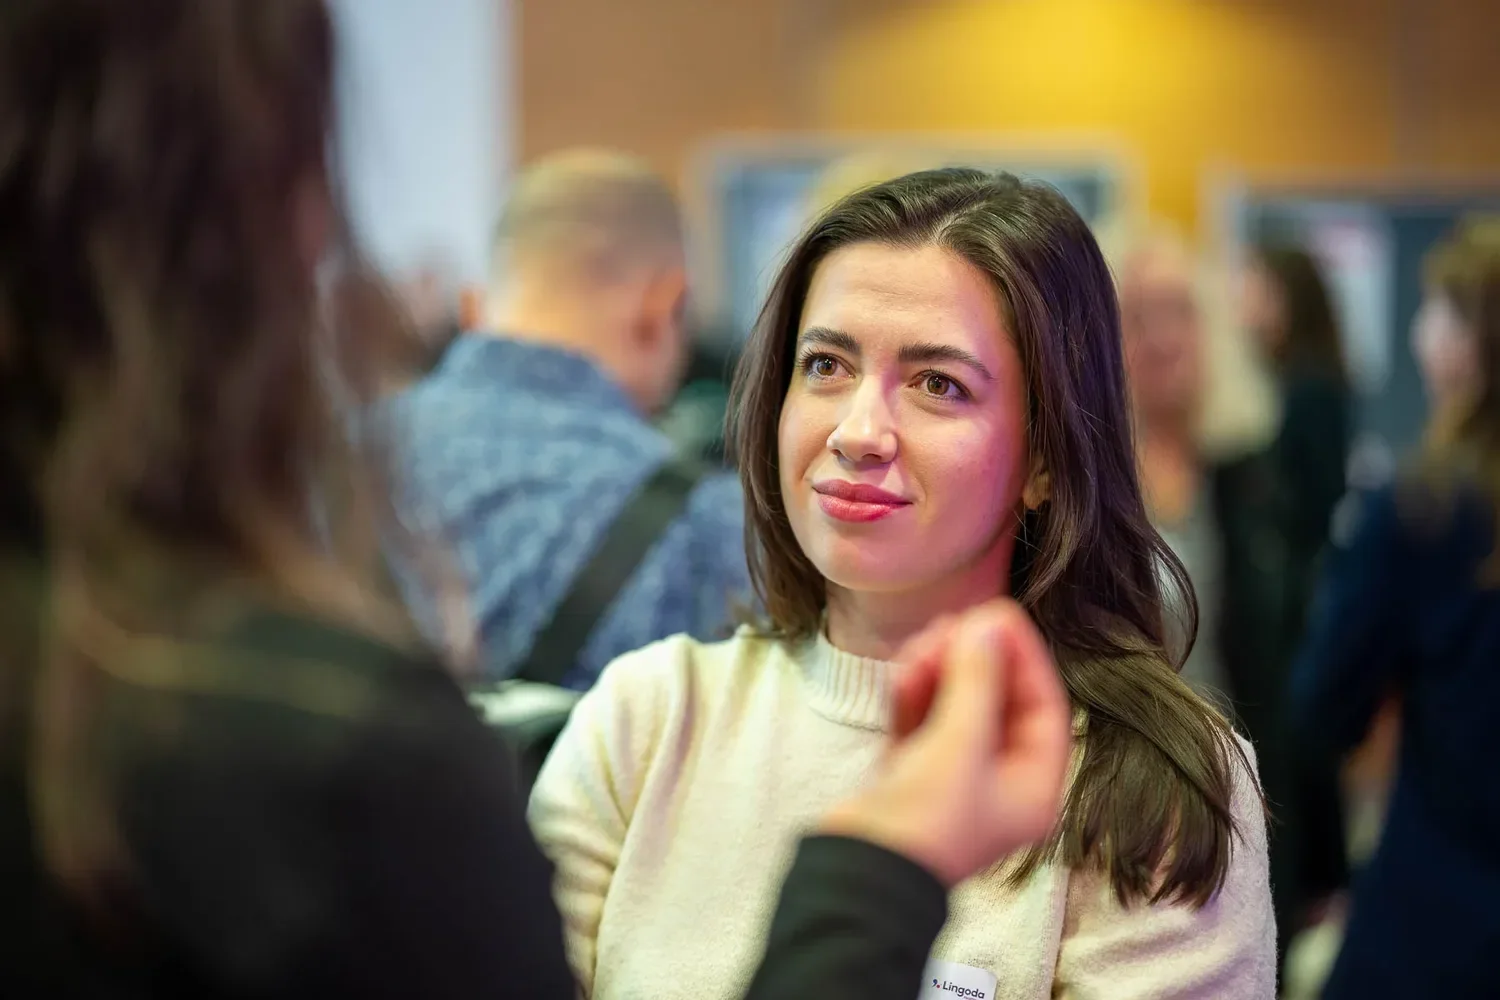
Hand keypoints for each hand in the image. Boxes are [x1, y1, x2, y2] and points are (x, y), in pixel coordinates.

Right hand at [818, 600, 1071, 886]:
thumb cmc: (920, 825)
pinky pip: (921, 718)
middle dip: (972, 660)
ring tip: (916, 653)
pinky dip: (913, 695)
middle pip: (997, 701)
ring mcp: (953, 776)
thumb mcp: (958, 745)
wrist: (855, 873)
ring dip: (937, 672)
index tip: (995, 614)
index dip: (1022, 656)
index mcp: (1030, 787)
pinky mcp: (911, 772)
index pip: (1042, 706)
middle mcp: (997, 781)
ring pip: (955, 704)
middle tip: (948, 628)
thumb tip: (987, 626)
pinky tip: (901, 677)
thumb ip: (976, 680)